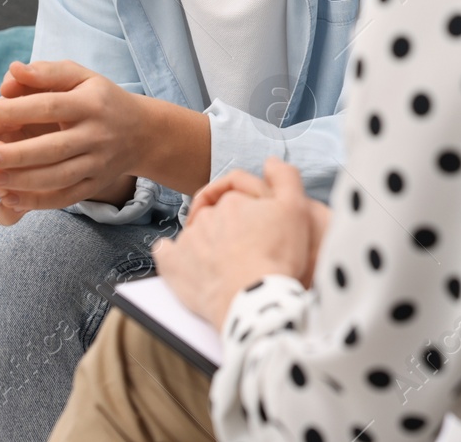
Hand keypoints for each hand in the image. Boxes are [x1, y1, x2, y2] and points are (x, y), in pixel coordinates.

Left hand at [0, 60, 145, 224]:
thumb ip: (46, 72)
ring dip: (24, 181)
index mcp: (90, 104)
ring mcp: (98, 163)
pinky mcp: (95, 184)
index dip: (14, 110)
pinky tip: (10, 199)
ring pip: (59, 177)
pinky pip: (66, 197)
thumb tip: (12, 71)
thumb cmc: (99, 99)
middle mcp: (96, 135)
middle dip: (17, 154)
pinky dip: (38, 201)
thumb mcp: (81, 76)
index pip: (49, 107)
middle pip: (54, 148)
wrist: (142, 132)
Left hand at [185, 168, 332, 285]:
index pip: (239, 193)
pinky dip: (172, 254)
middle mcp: (205, 217)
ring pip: (196, 232)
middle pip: (217, 213)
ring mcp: (186, 241)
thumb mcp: (295, 209)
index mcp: (232, 201)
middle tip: (249, 245)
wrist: (254, 299)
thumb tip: (270, 161)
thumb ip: (285, 177)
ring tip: (227, 261)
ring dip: (207, 239)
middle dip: (230, 222)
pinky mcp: (173, 266)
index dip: (252, 204)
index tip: (261, 222)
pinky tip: (184, 262)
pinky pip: (165, 252)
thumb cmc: (277, 256)